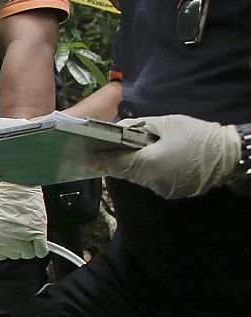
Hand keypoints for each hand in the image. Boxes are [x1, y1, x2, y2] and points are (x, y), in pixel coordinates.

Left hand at [0, 181, 47, 260]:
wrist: (18, 189)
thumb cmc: (3, 201)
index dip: (0, 250)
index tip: (3, 245)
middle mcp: (9, 242)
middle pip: (13, 256)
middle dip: (15, 246)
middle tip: (16, 234)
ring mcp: (24, 239)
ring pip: (28, 255)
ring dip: (28, 247)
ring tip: (26, 234)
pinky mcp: (39, 234)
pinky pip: (41, 252)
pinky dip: (40, 248)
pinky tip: (37, 241)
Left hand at [87, 115, 239, 198]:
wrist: (229, 154)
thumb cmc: (198, 135)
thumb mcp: (166, 123)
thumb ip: (139, 127)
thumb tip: (118, 131)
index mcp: (150, 163)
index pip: (117, 164)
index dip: (100, 160)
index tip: (86, 157)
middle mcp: (153, 180)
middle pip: (125, 172)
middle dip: (113, 162)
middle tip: (99, 153)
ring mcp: (163, 189)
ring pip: (138, 177)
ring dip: (130, 166)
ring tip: (123, 153)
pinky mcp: (171, 192)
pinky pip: (151, 181)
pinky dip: (146, 171)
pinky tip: (148, 160)